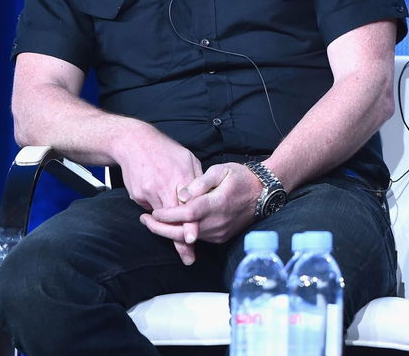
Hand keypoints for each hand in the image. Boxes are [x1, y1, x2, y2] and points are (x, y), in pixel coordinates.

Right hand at [113, 126, 203, 262]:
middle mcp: (164, 186)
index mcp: (181, 177)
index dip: (190, 223)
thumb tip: (204, 199)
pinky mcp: (138, 195)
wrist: (134, 143)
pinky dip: (157, 212)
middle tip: (189, 257)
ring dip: (169, 231)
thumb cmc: (166, 150)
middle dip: (180, 240)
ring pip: (161, 217)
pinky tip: (158, 206)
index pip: (188, 206)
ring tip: (183, 250)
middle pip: (173, 218)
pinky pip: (150, 209)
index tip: (193, 238)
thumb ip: (197, 181)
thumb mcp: (188, 160)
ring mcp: (149, 192)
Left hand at [144, 162, 261, 257]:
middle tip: (144, 220)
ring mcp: (219, 232)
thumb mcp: (221, 170)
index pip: (186, 214)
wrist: (264, 192)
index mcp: (216, 204)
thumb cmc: (241, 177)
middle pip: (182, 232)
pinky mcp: (221, 237)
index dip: (167, 215)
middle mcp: (217, 222)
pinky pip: (198, 238)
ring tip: (154, 221)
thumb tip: (182, 194)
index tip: (153, 212)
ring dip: (170, 231)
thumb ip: (199, 182)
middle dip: (160, 228)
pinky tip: (173, 225)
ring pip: (188, 237)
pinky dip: (183, 233)